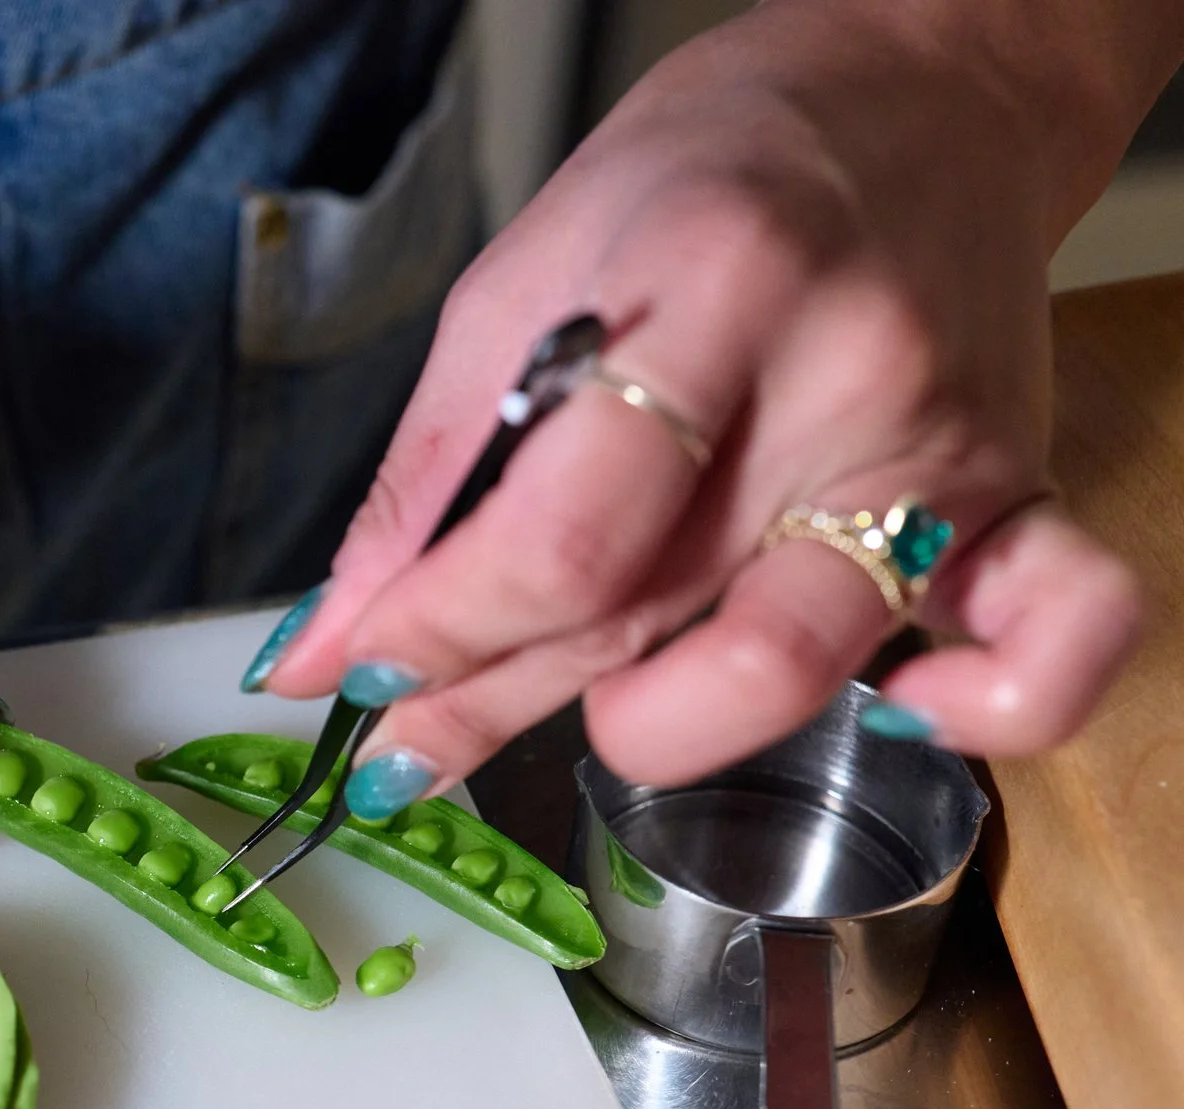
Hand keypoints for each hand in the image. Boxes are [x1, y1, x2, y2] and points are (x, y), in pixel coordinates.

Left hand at [250, 0, 1172, 812]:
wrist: (923, 95)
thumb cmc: (709, 176)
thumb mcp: (524, 278)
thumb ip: (432, 472)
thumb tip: (333, 640)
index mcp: (708, 284)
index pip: (562, 538)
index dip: (440, 634)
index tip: (362, 667)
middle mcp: (844, 376)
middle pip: (650, 618)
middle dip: (494, 700)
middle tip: (416, 728)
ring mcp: (942, 448)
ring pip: (798, 665)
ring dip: (661, 731)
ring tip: (595, 705)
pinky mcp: (1020, 496)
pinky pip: (1057, 649)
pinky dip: (985, 714)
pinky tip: (892, 711)